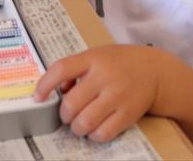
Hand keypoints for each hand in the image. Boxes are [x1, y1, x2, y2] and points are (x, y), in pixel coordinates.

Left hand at [34, 45, 163, 141]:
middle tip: (67, 115)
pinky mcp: (128, 114)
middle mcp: (104, 76)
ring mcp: (117, 96)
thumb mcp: (96, 56)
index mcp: (92, 59)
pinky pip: (104, 133)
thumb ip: (75, 69)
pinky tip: (94, 129)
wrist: (154, 71)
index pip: (61, 69)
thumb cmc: (119, 63)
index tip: (38, 97)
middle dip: (64, 114)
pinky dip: (94, 136)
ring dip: (76, 128)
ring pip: (85, 122)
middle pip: (71, 103)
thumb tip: (57, 90)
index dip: (45, 85)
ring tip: (79, 124)